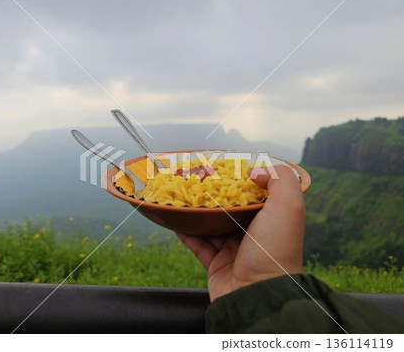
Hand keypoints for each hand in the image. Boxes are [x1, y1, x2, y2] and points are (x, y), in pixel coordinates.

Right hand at [176, 165, 305, 301]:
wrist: (258, 296)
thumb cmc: (275, 249)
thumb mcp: (288, 207)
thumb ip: (280, 179)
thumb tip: (256, 169)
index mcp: (271, 219)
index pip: (254, 193)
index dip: (239, 178)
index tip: (221, 165)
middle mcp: (253, 233)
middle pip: (229, 208)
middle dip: (213, 194)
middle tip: (196, 178)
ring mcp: (234, 249)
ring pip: (211, 224)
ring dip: (197, 211)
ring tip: (181, 194)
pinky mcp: (216, 264)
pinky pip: (197, 244)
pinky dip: (186, 231)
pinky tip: (174, 217)